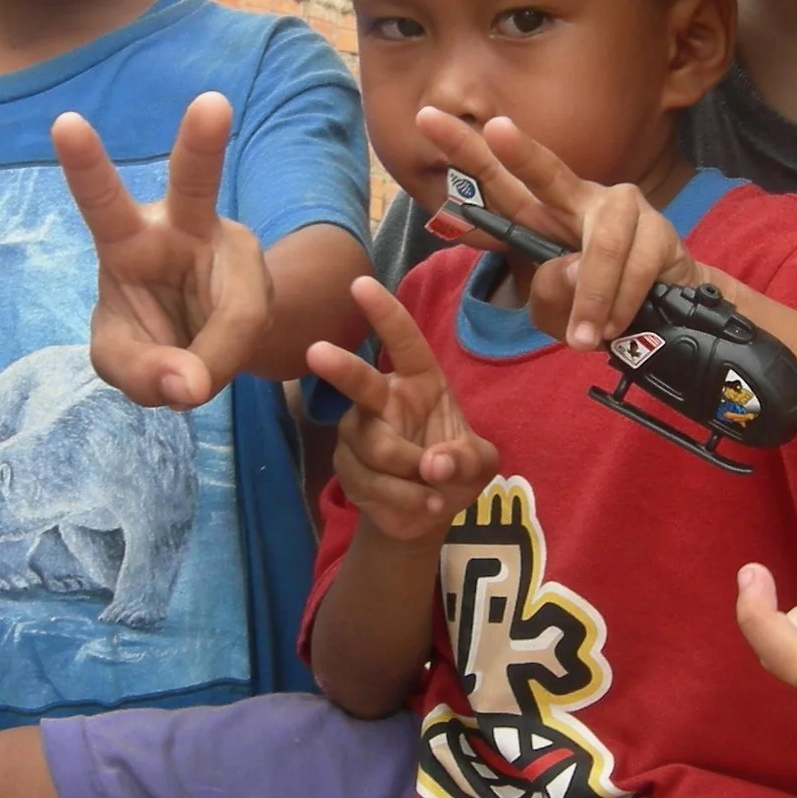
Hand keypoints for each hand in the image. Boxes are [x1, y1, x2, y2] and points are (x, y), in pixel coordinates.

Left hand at [57, 94, 272, 410]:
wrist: (221, 345)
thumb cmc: (157, 333)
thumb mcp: (125, 359)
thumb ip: (141, 371)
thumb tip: (188, 388)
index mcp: (129, 239)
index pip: (103, 200)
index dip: (85, 165)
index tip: (64, 121)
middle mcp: (185, 231)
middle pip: (195, 183)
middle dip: (201, 145)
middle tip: (212, 103)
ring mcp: (235, 264)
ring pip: (238, 305)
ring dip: (217, 348)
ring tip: (188, 386)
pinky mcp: (261, 297)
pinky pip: (237, 347)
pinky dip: (212, 373)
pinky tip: (198, 377)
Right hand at [307, 277, 498, 543]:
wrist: (428, 513)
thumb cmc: (455, 469)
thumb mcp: (479, 464)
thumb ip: (466, 459)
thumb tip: (434, 464)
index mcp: (421, 381)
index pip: (403, 341)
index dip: (384, 313)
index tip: (360, 284)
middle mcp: (383, 398)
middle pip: (360, 381)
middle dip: (340, 367)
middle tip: (317, 352)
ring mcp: (359, 431)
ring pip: (376, 448)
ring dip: (411, 476)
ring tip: (435, 492)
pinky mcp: (346, 465)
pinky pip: (370, 482)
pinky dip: (403, 498)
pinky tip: (422, 504)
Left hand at [417, 109, 701, 350]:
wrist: (668, 319)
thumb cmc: (601, 310)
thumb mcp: (557, 316)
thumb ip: (548, 297)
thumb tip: (570, 269)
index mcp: (544, 219)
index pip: (499, 184)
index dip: (466, 154)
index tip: (428, 120)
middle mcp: (581, 202)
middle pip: (548, 172)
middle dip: (519, 151)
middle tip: (495, 129)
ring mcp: (624, 211)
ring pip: (604, 243)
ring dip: (594, 295)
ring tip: (586, 337)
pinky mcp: (661, 232)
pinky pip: (637, 267)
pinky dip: (622, 304)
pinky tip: (614, 325)